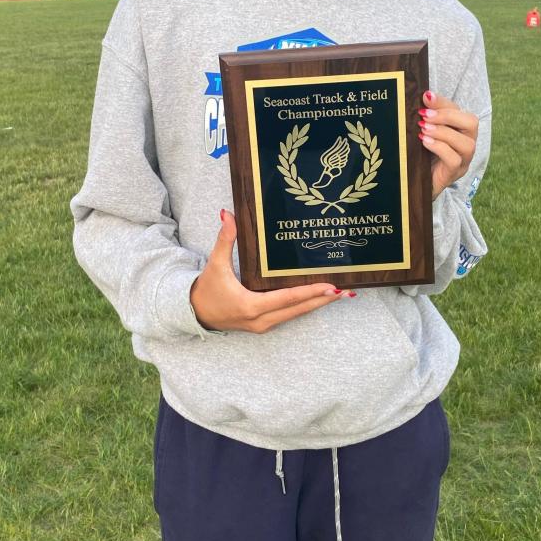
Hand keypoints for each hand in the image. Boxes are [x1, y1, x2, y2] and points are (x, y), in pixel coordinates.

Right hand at [190, 209, 352, 332]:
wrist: (194, 314)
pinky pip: (289, 316)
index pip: (287, 298)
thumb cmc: (206, 289)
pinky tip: (318, 299)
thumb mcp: (215, 264)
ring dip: (317, 304)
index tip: (330, 287)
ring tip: (339, 294)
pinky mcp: (263, 325)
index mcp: (251, 305)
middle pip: (299, 309)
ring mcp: (263, 325)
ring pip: (296, 315)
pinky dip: (305, 307)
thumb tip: (229, 214)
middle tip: (346, 291)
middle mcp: (260, 319)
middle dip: (323, 300)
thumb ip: (225, 239)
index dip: (310, 292)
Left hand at [418, 90, 479, 199]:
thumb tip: (420, 99)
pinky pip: (454, 159)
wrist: (416, 186)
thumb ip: (425, 119)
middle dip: (447, 115)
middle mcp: (466, 144)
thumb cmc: (421, 156)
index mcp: (460, 131)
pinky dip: (440, 147)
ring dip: (443, 132)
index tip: (426, 96)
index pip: (459, 111)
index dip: (444, 102)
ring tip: (423, 129)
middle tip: (425, 115)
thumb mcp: (423, 134)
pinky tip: (425, 142)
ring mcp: (463, 160)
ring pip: (466, 143)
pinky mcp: (454, 174)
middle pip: (472, 123)